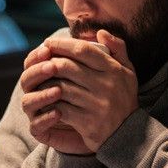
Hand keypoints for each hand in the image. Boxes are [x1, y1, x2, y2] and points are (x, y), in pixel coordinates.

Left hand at [26, 30, 137, 152]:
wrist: (128, 134)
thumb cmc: (124, 99)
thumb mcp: (128, 72)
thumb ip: (118, 49)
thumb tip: (101, 32)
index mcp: (114, 70)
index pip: (83, 50)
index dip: (63, 44)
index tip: (49, 43)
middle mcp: (106, 86)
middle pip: (68, 67)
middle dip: (50, 62)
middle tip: (40, 61)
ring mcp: (96, 104)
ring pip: (61, 87)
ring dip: (46, 82)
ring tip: (39, 79)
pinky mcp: (87, 122)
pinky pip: (61, 108)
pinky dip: (50, 102)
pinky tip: (45, 99)